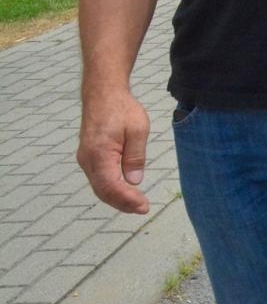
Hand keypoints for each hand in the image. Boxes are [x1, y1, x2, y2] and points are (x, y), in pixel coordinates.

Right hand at [78, 90, 151, 213]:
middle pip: (103, 191)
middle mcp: (87, 160)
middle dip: (123, 203)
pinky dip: (111, 189)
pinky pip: (98, 179)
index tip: (143, 205)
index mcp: (99, 154)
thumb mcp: (137, 129)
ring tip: (136, 205)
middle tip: (143, 209)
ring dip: (117, 198)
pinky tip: (125, 192)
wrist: (102, 94)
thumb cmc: (122, 109)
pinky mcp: (89, 157)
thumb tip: (135, 181)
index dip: (127, 199)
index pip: (111, 185)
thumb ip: (135, 156)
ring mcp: (86, 159)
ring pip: (99, 187)